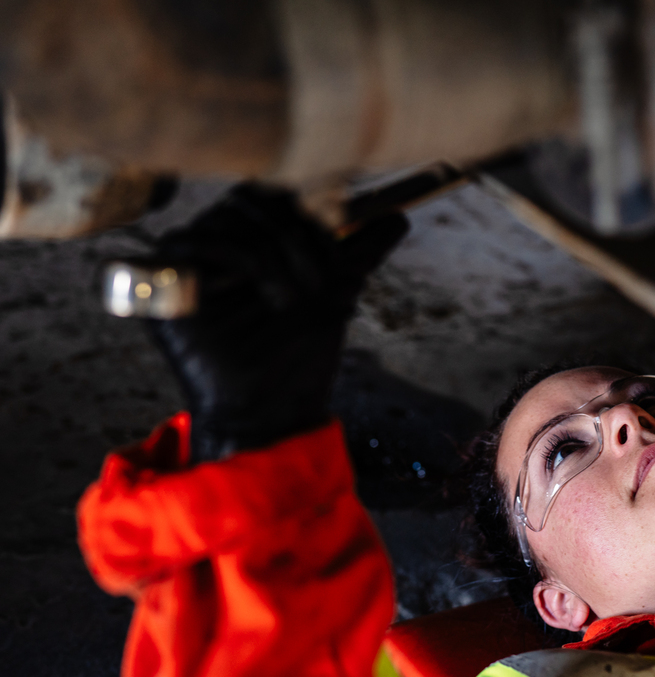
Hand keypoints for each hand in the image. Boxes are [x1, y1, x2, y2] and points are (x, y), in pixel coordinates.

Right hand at [146, 183, 408, 461]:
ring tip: (292, 302)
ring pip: (227, 216)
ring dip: (274, 256)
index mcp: (252, 242)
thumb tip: (398, 217)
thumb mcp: (337, 294)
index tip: (339, 266)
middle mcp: (217, 246)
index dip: (312, 220)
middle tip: (319, 284)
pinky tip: (268, 294)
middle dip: (296, 236)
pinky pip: (191, 241)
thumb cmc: (299, 358)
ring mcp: (188, 263)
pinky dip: (241, 258)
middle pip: (251, 197)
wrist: (275, 407)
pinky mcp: (161, 284)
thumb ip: (360, 252)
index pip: (275, 196)